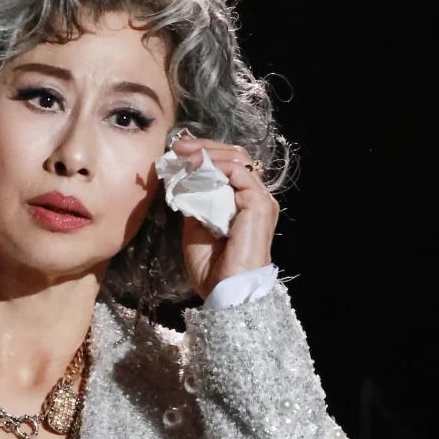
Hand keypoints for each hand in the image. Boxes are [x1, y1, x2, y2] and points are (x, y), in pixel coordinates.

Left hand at [171, 134, 279, 300]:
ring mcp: (260, 199)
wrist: (224, 291)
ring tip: (183, 155)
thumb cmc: (212, 267)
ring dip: (206, 154)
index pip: (230, 165)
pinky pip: (237, 172)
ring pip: (237, 160)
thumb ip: (195, 201)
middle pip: (236, 156)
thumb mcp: (196, 226)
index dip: (205, 154)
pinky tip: (195, 168)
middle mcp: (256, 197)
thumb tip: (182, 178)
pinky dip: (214, 166)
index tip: (177, 152)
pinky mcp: (258, 204)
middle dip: (204, 148)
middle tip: (177, 148)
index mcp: (245, 202)